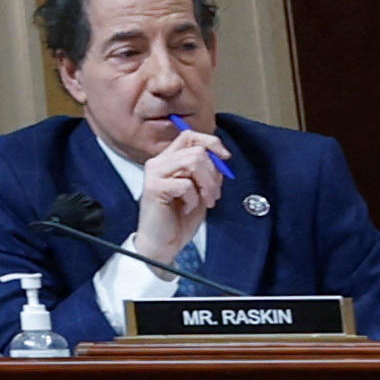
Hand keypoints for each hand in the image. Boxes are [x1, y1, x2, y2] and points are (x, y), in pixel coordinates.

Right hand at [134, 129, 228, 255]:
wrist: (162, 244)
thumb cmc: (179, 219)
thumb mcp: (199, 191)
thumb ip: (206, 173)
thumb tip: (221, 159)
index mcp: (168, 160)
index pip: (189, 136)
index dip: (211, 142)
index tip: (225, 157)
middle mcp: (158, 162)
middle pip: (196, 151)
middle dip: (214, 174)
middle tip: (214, 195)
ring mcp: (154, 173)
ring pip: (192, 162)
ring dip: (207, 184)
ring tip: (206, 201)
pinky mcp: (154, 187)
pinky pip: (185, 184)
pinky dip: (193, 199)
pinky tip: (187, 208)